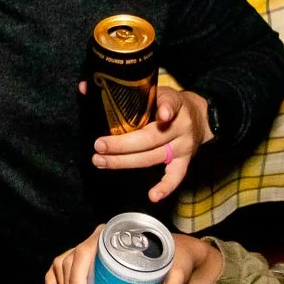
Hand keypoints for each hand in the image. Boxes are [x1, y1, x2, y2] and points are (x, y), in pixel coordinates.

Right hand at [43, 227, 222, 283]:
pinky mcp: (91, 263)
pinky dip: (53, 279)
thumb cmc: (175, 261)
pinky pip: (65, 267)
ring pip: (65, 266)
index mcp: (115, 235)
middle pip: (72, 262)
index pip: (86, 252)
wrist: (179, 255)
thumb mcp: (175, 278)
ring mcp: (93, 251)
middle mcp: (99, 239)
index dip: (77, 277)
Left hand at [88, 85, 208, 201]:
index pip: (170, 103)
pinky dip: (166, 187)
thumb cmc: (167, 103)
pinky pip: (176, 176)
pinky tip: (153, 196)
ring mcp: (183, 146)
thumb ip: (124, 90)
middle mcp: (180, 126)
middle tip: (99, 146)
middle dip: (123, 144)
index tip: (163, 114)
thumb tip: (83, 87)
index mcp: (174, 103)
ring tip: (101, 161)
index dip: (166, 108)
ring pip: (154, 157)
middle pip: (151, 138)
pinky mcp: (185, 161)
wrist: (200, 116)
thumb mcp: (153, 91)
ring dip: (125, 162)